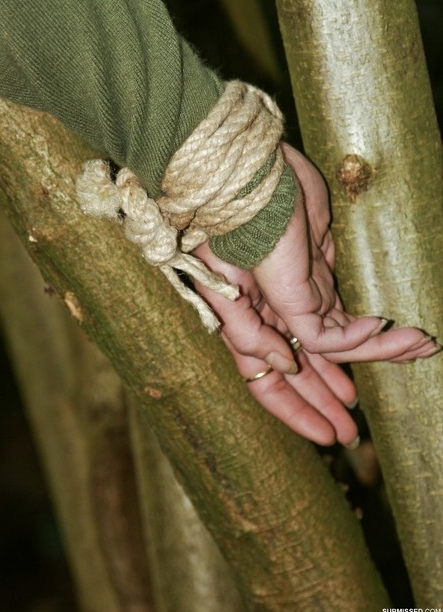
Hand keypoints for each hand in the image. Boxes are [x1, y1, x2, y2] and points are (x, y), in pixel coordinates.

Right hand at [193, 144, 438, 446]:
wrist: (248, 174)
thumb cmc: (223, 230)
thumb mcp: (221, 286)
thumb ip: (248, 331)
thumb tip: (283, 366)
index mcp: (242, 325)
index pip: (268, 382)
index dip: (296, 411)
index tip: (326, 436)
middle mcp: (269, 317)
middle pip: (303, 370)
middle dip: (327, 400)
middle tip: (353, 432)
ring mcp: (296, 296)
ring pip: (330, 346)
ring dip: (358, 366)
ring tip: (384, 387)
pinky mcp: (319, 272)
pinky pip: (346, 312)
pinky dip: (369, 330)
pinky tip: (390, 338)